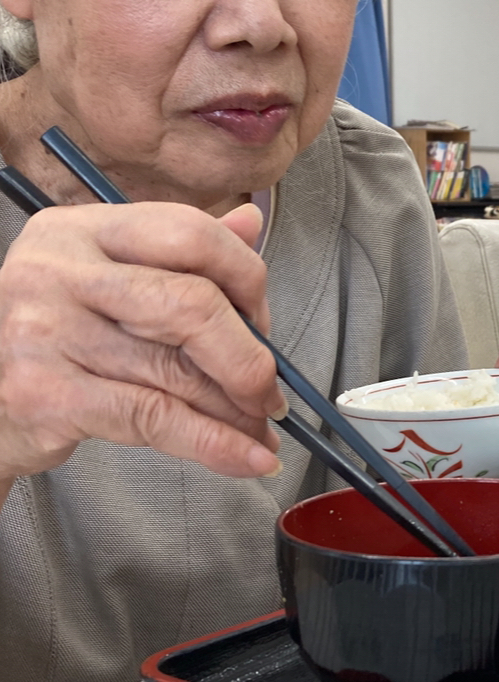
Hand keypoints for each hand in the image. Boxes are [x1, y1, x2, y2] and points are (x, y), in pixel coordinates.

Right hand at [0, 201, 283, 481]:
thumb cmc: (48, 340)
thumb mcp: (102, 279)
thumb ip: (176, 252)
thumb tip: (251, 224)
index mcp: (78, 229)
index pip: (189, 232)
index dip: (246, 278)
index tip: (263, 321)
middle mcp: (57, 271)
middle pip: (192, 303)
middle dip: (250, 356)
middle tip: (269, 390)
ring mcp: (46, 331)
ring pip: (178, 371)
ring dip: (237, 411)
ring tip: (261, 429)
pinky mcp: (46, 395)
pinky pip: (156, 418)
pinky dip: (214, 444)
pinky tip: (247, 457)